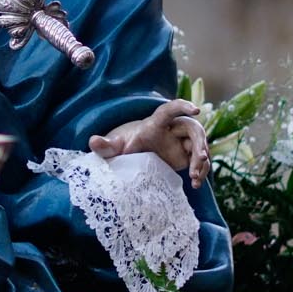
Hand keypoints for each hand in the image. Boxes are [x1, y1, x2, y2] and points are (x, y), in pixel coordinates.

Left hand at [89, 99, 210, 188]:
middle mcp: (172, 129)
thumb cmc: (126, 144)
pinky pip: (199, 161)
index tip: (196, 110)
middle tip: (201, 159)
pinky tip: (195, 184)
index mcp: (156, 123)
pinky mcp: (186, 156)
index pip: (170, 109)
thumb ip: (106, 145)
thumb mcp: (116, 145)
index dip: (183, 107)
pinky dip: (200, 172)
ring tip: (194, 178)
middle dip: (199, 143)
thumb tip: (91, 141)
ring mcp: (181, 142)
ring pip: (199, 145)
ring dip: (201, 161)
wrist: (136, 154)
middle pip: (193, 128)